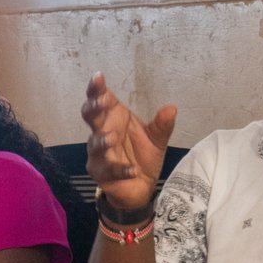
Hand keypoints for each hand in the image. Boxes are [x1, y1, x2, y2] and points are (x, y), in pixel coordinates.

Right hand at [81, 72, 175, 208]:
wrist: (140, 186)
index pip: (100, 100)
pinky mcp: (101, 173)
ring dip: (103, 140)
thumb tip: (172, 107)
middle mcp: (102, 132)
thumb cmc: (142, 156)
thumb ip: (162, 125)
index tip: (99, 76)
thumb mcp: (156, 140)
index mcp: (113, 119)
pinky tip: (131, 170)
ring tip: (113, 138)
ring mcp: (98, 153)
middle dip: (94, 107)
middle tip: (103, 102)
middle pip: (90, 116)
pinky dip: (120, 170)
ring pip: (94, 144)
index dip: (96, 89)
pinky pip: (108, 170)